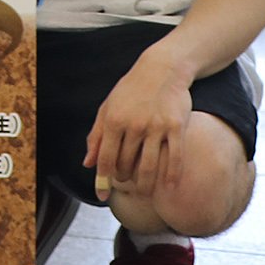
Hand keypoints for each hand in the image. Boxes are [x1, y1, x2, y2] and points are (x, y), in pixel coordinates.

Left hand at [84, 53, 193, 199]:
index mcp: (113, 120)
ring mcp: (156, 126)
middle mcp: (133, 125)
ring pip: (149, 166)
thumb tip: (87, 164)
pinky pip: (174, 158)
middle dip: (124, 179)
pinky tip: (169, 187)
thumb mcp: (107, 108)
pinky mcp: (177, 127)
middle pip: (127, 164)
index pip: (106, 158)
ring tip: (144, 192)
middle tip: (126, 184)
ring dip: (145, 185)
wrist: (162, 69)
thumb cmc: (131, 90)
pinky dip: (171, 176)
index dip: (102, 180)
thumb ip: (96, 136)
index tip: (102, 194)